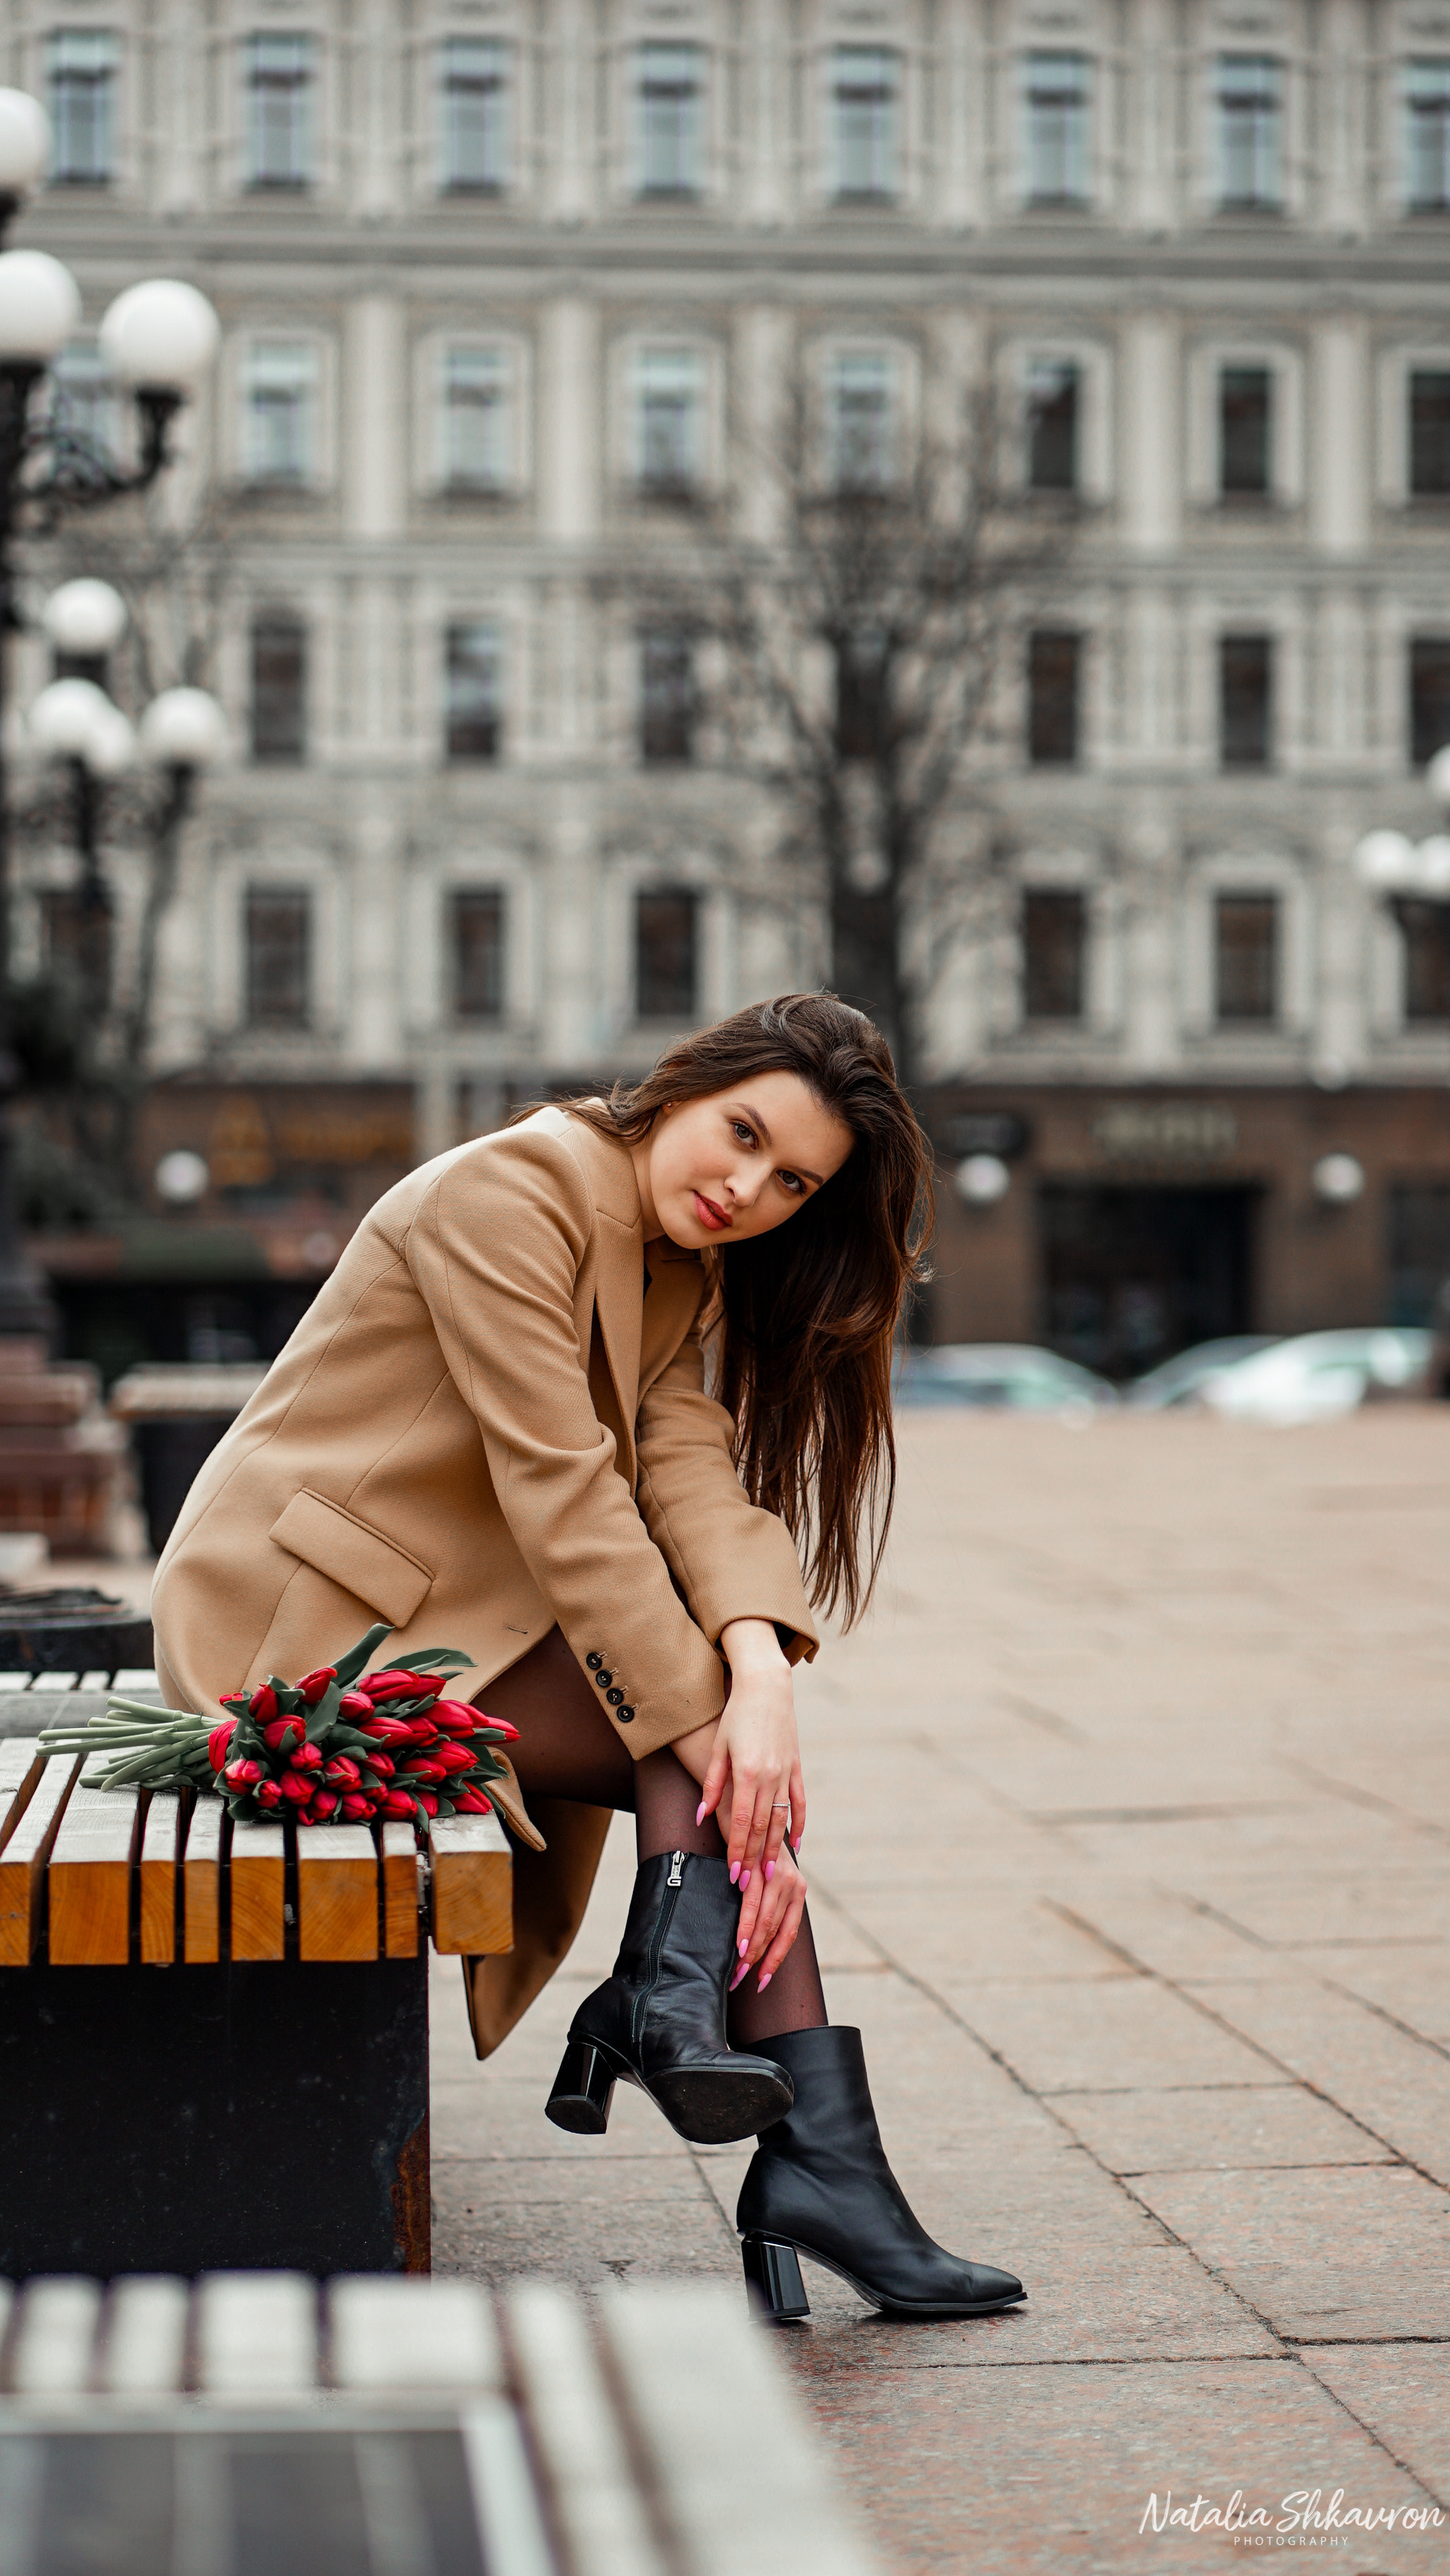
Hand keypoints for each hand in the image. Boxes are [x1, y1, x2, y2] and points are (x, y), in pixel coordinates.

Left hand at [698, 1619, 804, 1887]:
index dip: (738, 1850)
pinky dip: (798, 1825)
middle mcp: (769, 1775)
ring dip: (775, 1848)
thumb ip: (711, 1784)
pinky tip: (795, 1844)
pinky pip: (799, 1802)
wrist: (765, 1687)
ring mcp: (786, 1772)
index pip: (742, 1821)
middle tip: (749, 1886)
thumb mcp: (718, 1748)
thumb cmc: (735, 1716)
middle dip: (754, 1858)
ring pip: (781, 1819)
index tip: (733, 1874)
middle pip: (762, 1827)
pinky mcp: (796, 1767)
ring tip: (769, 1874)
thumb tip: (702, 1816)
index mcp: (746, 1771)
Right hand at [728, 1836, 807, 1993]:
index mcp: (797, 1890)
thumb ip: (766, 1903)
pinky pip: (752, 1903)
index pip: (788, 1933)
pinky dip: (745, 1924)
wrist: (743, 1811)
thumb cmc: (749, 1851)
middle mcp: (794, 1883)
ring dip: (751, 1947)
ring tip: (737, 1966)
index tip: (762, 1980)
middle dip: (759, 1958)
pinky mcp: (759, 1866)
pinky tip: (738, 1941)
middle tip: (740, 1978)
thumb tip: (756, 1938)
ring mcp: (778, 1874)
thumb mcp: (764, 1878)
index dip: (775, 1959)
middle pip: (777, 1931)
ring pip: (766, 1921)